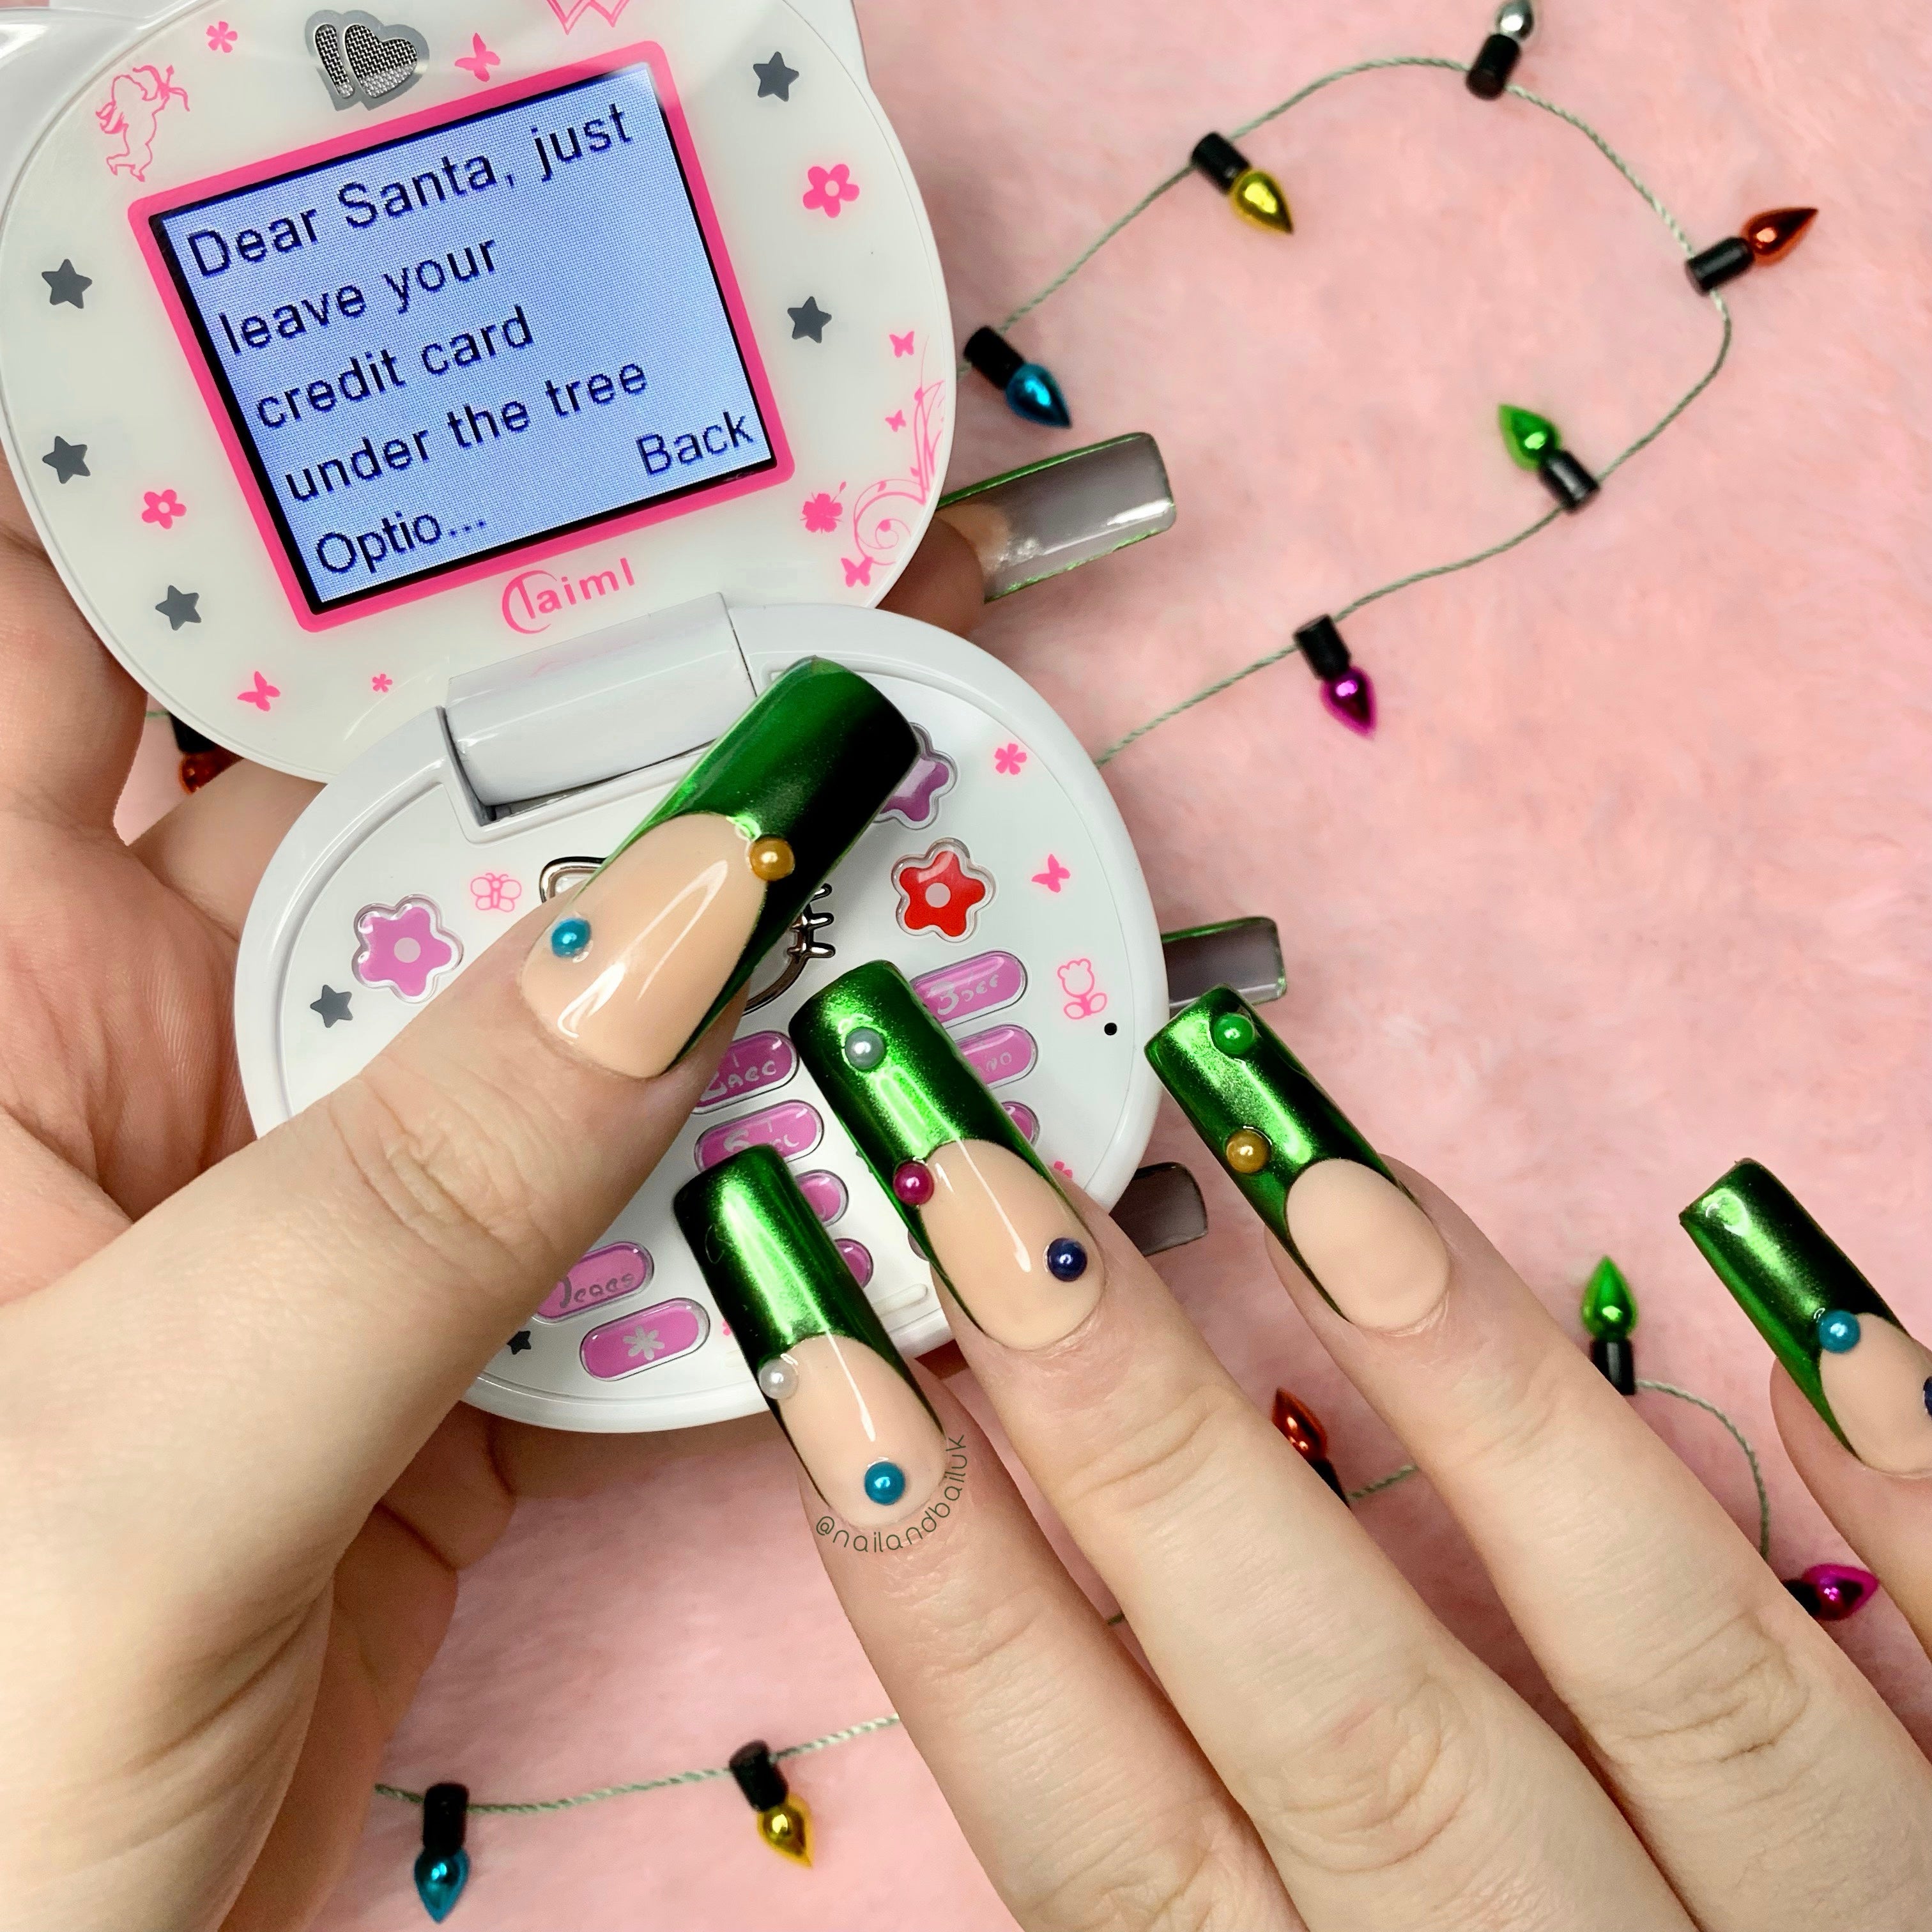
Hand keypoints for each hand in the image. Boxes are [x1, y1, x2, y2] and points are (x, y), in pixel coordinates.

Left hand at [0, 449, 981, 1931]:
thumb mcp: (155, 1433)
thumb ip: (425, 1174)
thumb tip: (685, 910)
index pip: (109, 611)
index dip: (267, 457)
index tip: (453, 327)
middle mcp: (154, 1030)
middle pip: (407, 771)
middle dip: (596, 661)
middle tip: (800, 541)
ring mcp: (318, 1165)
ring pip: (553, 971)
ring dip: (717, 911)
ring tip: (899, 784)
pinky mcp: (439, 1302)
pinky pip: (624, 1166)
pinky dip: (750, 1130)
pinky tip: (873, 1052)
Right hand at [740, 988, 1931, 1930]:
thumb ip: (1223, 1916)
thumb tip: (1067, 1659)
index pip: (1130, 1855)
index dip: (966, 1618)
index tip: (838, 1377)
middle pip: (1360, 1735)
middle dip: (1156, 1458)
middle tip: (1001, 1202)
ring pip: (1677, 1677)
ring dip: (1500, 1421)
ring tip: (1330, 1184)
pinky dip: (1926, 1509)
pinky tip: (1822, 1322)